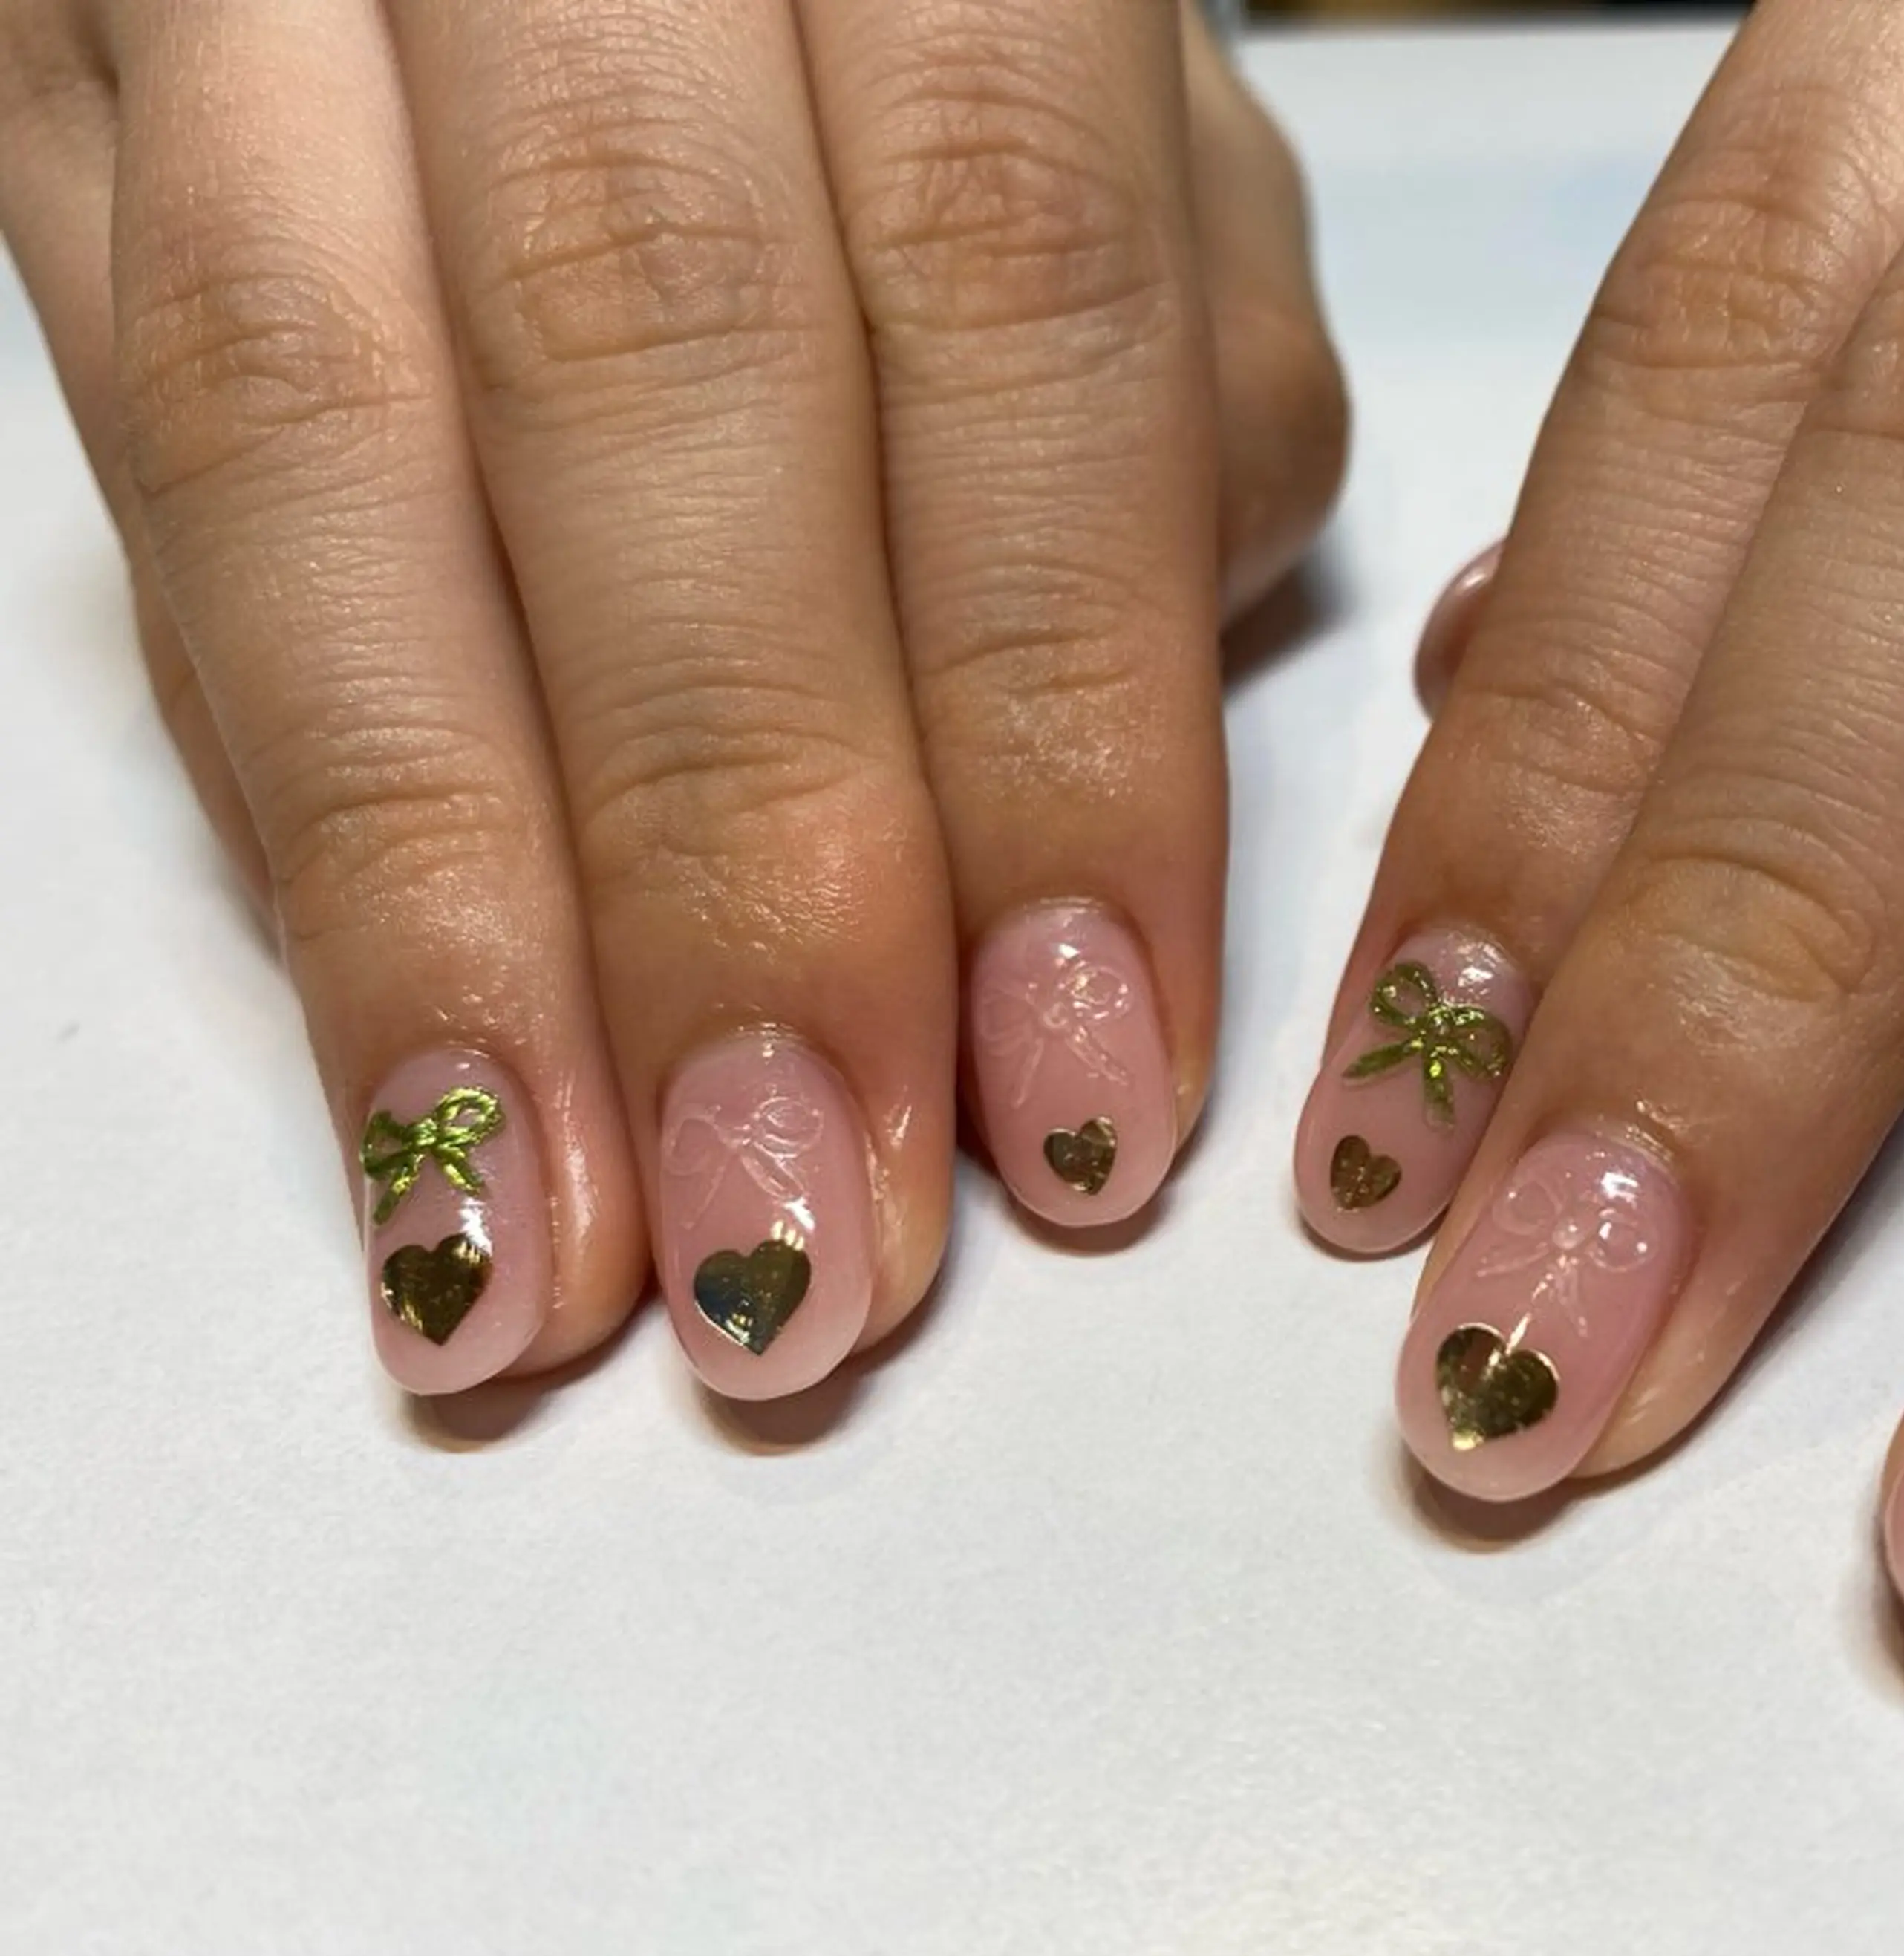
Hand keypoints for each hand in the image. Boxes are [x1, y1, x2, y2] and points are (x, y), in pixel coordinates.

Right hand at [0, 0, 1342, 1397]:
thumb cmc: (919, 5)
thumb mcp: (1134, 120)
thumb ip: (1172, 394)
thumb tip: (1112, 808)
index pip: (1013, 296)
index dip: (1050, 723)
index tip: (1087, 1084)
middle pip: (653, 370)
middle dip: (743, 858)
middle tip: (808, 1234)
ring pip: (317, 435)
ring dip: (456, 908)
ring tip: (556, 1261)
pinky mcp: (65, 86)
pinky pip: (152, 473)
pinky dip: (293, 816)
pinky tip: (405, 1087)